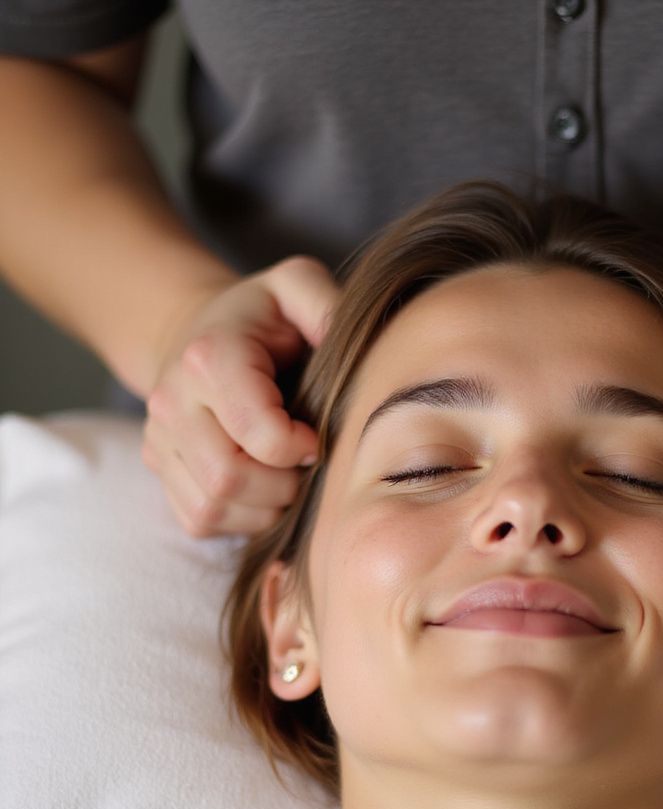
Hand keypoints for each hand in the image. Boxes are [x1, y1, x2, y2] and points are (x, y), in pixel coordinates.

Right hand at [142, 255, 338, 536]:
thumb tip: (357, 349)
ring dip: (265, 507)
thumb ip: (326, 306)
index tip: (319, 437)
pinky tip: (263, 490)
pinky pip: (199, 520)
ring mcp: (159, 440)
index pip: (257, 433)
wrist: (197, 331)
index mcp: (209, 357)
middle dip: (284, 484)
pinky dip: (240, 519)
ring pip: (212, 507)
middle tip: (308, 466)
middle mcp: (172, 402)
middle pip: (229, 478)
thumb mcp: (296, 287)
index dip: (301, 448)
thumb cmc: (262, 317)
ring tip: (289, 477)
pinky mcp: (159, 470)